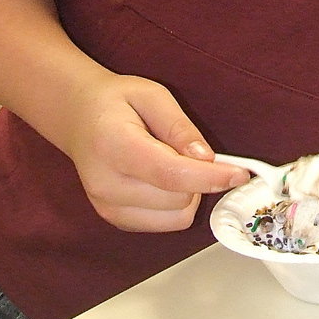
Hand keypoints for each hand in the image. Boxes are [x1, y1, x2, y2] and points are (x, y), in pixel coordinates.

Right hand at [61, 71, 249, 231]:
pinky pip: (164, 224)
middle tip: (189, 149)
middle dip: (198, 177)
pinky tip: (163, 179)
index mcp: (114, 147)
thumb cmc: (116, 101)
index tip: (239, 173)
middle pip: (178, 199)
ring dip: (189, 194)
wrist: (79, 117)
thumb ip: (180, 127)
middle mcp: (107, 186)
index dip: (210, 177)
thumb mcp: (152, 95)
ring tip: (172, 162)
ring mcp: (108, 208)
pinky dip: (175, 204)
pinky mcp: (115, 220)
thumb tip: (206, 158)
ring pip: (176, 218)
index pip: (170, 174)